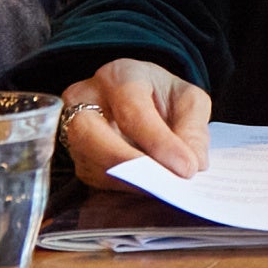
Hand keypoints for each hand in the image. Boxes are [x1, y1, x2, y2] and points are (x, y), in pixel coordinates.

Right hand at [61, 59, 211, 187]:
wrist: (137, 99)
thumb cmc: (160, 96)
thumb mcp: (187, 100)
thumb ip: (193, 128)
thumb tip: (195, 164)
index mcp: (118, 76)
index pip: (132, 110)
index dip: (158, 142)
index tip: (186, 168)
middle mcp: (85, 99)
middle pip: (91, 136)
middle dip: (130, 164)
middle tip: (166, 185)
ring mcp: (72, 130)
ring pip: (92, 163)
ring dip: (130, 183)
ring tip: (164, 190)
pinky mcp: (76, 158)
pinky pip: (95, 179)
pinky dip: (125, 189)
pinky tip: (148, 191)